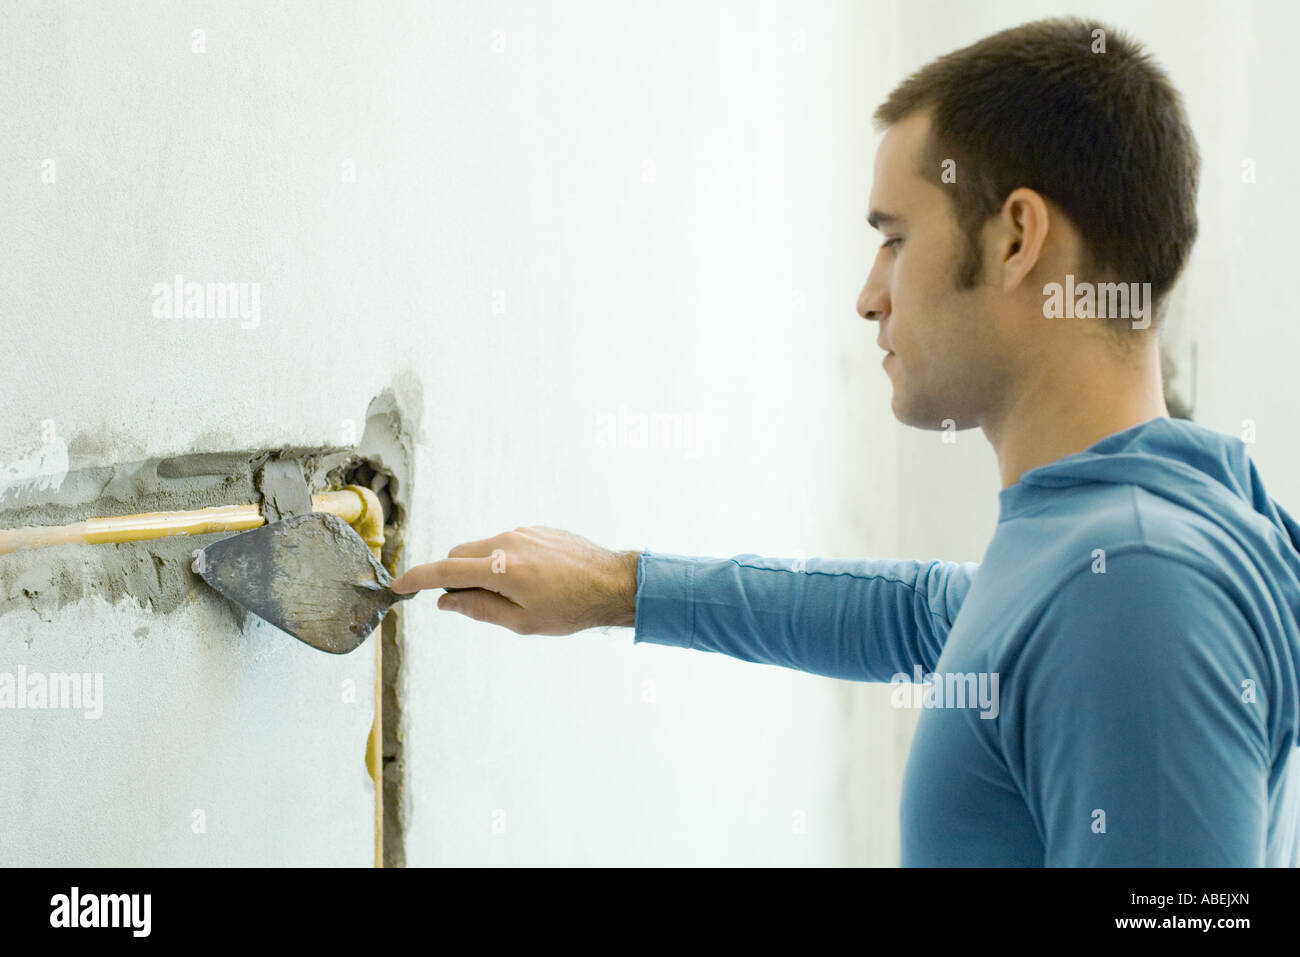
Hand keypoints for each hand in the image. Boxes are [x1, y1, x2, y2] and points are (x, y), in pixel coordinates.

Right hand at [390, 526, 640, 635]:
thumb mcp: (521, 622)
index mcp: (501, 568)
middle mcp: (508, 542)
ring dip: (483, 569)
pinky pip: (507, 543)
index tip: (397, 585)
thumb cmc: (570, 609)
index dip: (417, 579)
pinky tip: (534, 580)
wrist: (613, 583)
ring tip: (518, 594)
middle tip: (476, 602)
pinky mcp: (537, 529)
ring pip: (483, 548)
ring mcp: (524, 531)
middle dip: (456, 576)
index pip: (445, 570)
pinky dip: (504, 560)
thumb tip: (445, 602)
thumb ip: (478, 609)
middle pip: (460, 554)